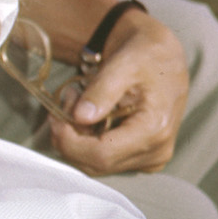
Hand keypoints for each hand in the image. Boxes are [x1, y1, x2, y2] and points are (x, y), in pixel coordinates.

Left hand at [44, 10, 188, 178]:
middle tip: (67, 101)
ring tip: (78, 101)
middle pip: (96, 163)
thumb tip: (80, 117)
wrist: (162, 55)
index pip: (102, 155)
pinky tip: (90, 115)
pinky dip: (88, 141)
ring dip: (77, 138)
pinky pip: (105, 159)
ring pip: (96, 164)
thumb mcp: (124, 63)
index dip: (70, 141)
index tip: (55, 115)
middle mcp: (155, 151)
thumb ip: (102, 91)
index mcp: (155, 130)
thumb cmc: (148, 54)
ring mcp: (149, 158)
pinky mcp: (141, 157)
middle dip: (71, 137)